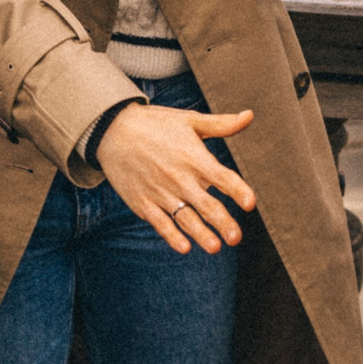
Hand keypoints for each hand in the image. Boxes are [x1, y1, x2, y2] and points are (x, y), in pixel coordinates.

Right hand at [97, 102, 256, 253]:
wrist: (111, 130)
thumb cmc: (155, 124)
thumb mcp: (189, 120)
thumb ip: (221, 124)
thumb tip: (250, 116)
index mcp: (193, 157)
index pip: (221, 176)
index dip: (237, 190)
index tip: (250, 203)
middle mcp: (179, 177)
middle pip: (205, 204)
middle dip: (223, 222)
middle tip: (235, 238)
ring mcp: (160, 192)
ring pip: (185, 218)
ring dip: (201, 234)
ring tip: (216, 248)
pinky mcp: (143, 202)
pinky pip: (160, 223)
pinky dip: (172, 236)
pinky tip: (184, 247)